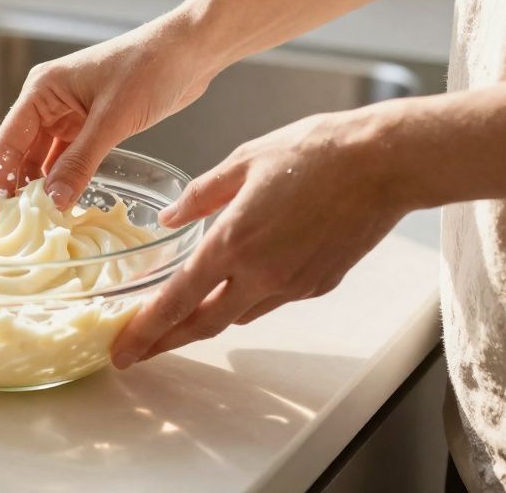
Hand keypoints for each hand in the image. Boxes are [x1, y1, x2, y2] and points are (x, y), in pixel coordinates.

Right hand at [0, 15, 218, 221]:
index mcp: (41, 90)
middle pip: (22, 154)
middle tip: (18, 230)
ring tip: (41, 224)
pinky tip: (66, 204)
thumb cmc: (150, 68)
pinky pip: (70, 159)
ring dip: (44, 188)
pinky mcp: (92, 126)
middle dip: (19, 189)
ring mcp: (70, 115)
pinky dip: (67, 181)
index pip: (8, 142)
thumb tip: (53, 202)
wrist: (191, 50)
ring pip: (45, 159)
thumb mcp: (112, 119)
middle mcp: (49, 103)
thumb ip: (80, 162)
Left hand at [111, 105, 413, 368]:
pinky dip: (249, 297)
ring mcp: (293, 285)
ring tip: (181, 316)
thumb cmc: (315, 152)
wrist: (382, 163)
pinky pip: (272, 300)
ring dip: (208, 318)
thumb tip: (169, 218)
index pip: (178, 301)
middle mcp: (261, 274)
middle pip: (204, 324)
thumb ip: (199, 195)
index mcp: (233, 242)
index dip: (146, 330)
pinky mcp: (319, 285)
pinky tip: (240, 282)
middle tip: (136, 352)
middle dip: (166, 342)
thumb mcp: (242, 161)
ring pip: (239, 314)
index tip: (123, 349)